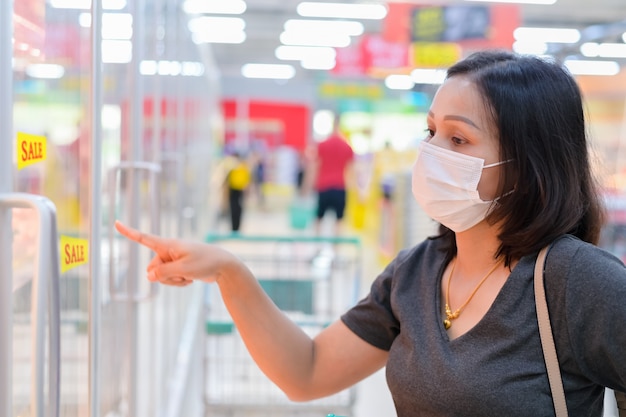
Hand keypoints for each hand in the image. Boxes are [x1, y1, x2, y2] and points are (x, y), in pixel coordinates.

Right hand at [114, 220, 238, 286]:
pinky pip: (170, 280)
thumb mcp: (184, 270)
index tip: (116, 222)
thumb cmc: (205, 263)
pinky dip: (179, 282)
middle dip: (164, 277)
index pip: (144, 238)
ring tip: (189, 276)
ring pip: (160, 277)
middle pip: (152, 269)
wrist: (224, 266)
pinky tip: (191, 279)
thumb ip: (164, 273)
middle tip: (183, 274)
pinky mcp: (179, 267)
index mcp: (168, 245)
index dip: (129, 231)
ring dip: (173, 281)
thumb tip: (149, 277)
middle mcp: (168, 251)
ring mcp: (173, 260)